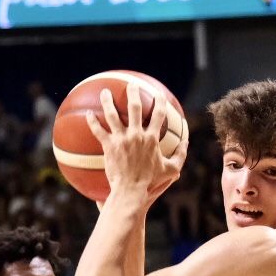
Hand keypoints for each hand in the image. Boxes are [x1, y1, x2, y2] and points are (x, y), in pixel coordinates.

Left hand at [84, 82, 186, 203]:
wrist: (131, 191)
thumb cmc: (151, 182)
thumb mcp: (171, 170)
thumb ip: (180, 155)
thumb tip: (186, 142)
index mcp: (152, 138)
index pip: (158, 115)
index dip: (160, 102)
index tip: (159, 94)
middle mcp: (136, 135)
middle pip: (134, 107)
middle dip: (133, 93)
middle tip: (131, 85)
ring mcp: (121, 139)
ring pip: (113, 115)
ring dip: (108, 101)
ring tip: (104, 92)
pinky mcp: (109, 146)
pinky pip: (98, 131)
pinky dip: (92, 122)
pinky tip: (88, 114)